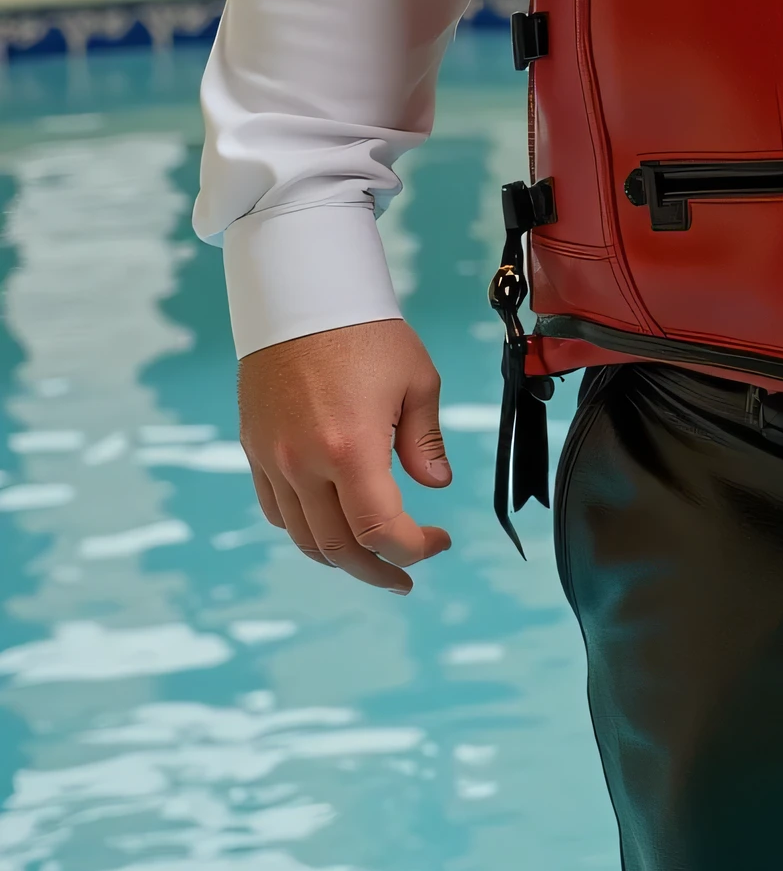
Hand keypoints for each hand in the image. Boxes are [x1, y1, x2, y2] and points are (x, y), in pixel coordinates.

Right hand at [239, 319, 452, 592]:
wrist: (299, 294)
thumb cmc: (365, 330)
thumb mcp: (416, 381)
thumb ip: (425, 442)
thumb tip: (434, 486)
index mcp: (350, 448)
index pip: (379, 531)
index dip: (414, 548)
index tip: (438, 541)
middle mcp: (303, 462)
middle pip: (339, 548)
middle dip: (378, 570)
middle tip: (407, 576)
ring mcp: (273, 458)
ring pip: (303, 537)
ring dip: (340, 558)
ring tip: (372, 561)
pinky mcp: (255, 448)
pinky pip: (276, 509)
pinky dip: (305, 529)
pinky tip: (331, 525)